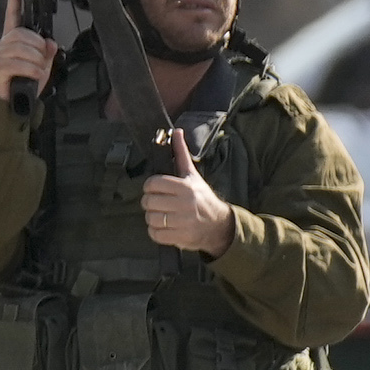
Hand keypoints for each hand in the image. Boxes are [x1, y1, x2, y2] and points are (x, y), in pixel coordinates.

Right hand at [0, 24, 57, 108]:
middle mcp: (2, 44)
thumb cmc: (26, 82)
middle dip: (37, 46)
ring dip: (35, 61)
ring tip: (38, 70)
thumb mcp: (43, 64)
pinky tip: (35, 75)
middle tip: (43, 59)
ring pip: (20, 48)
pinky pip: (16, 64)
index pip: (13, 13)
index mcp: (13, 39)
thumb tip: (49, 43)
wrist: (16, 104)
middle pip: (20, 33)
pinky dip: (31, 70)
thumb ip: (47, 51)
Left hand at [140, 132, 235, 254]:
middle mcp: (184, 204)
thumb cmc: (202, 198)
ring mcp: (183, 222)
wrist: (220, 225)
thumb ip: (181, 154)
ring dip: (152, 218)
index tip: (156, 189)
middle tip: (158, 203)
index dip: (150, 187)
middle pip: (148, 201)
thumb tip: (176, 132)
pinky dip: (155, 232)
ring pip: (150, 218)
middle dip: (150, 202)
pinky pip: (155, 234)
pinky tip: (164, 227)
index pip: (153, 183)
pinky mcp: (181, 237)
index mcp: (185, 187)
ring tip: (162, 215)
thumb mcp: (193, 175)